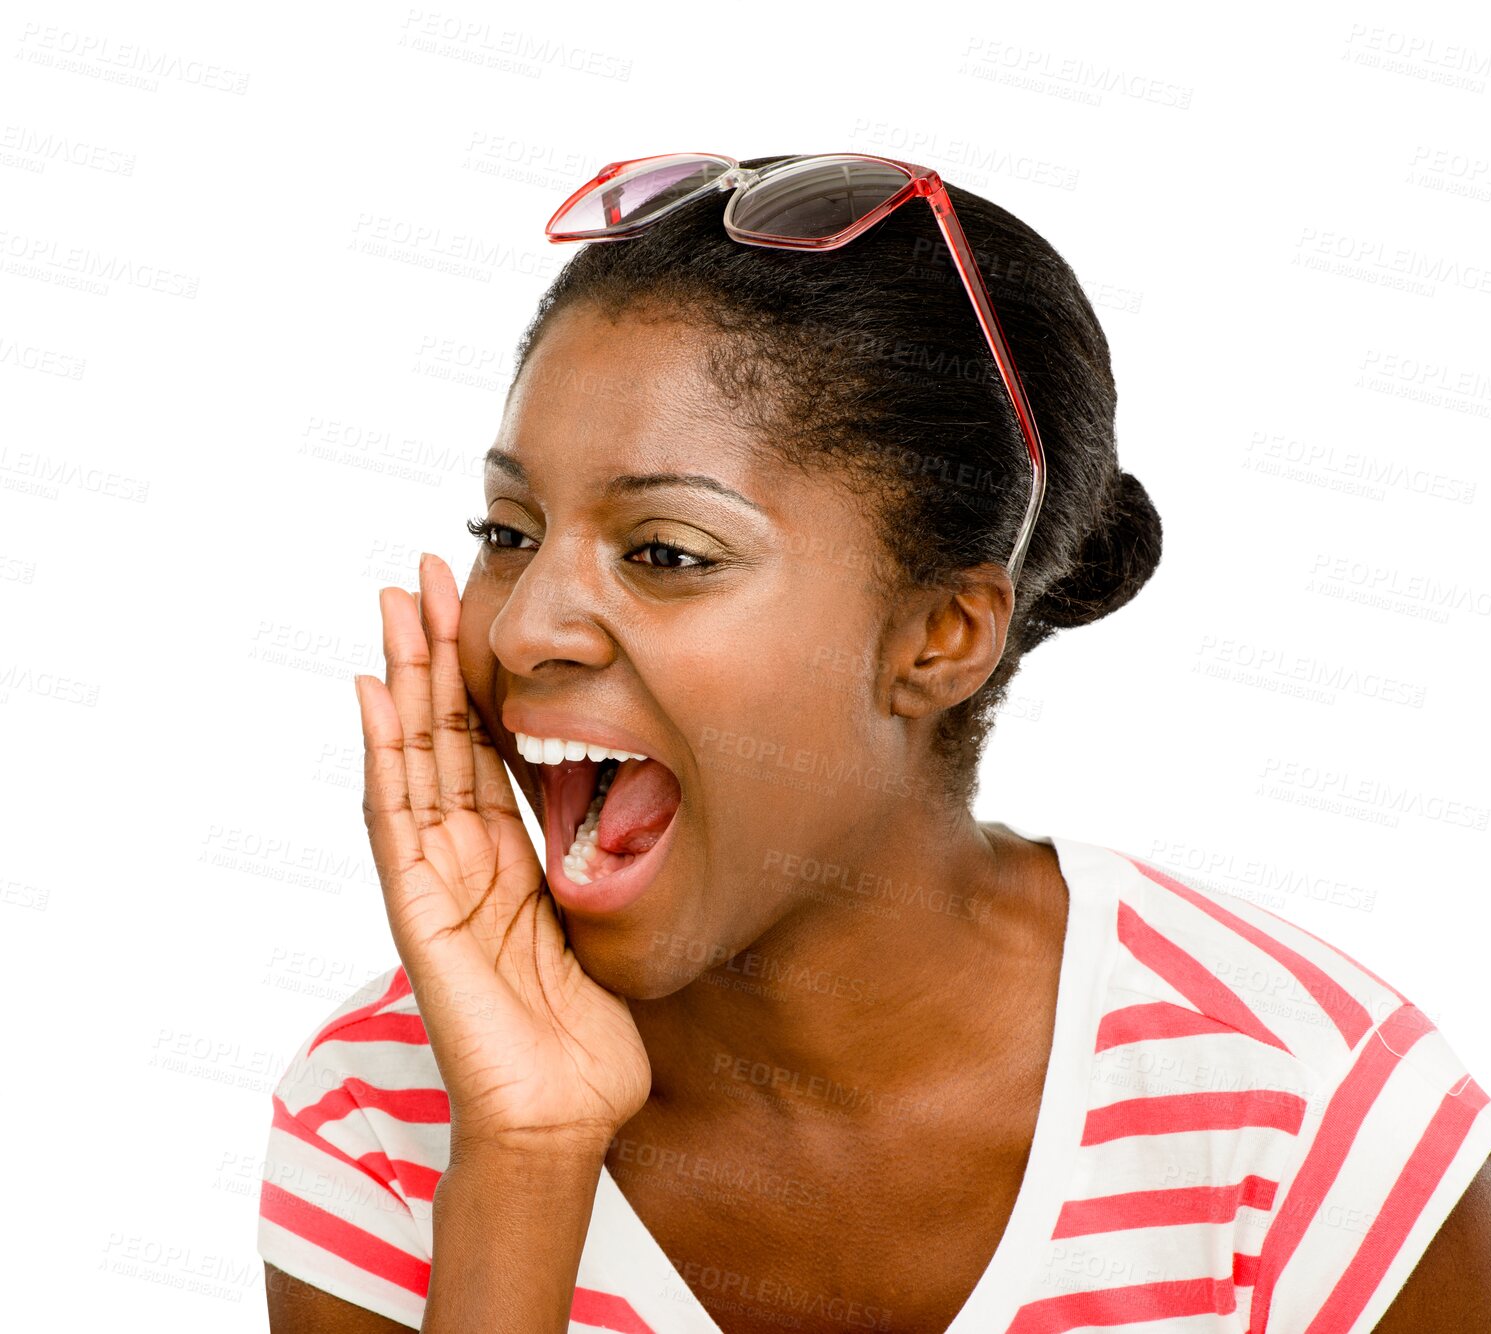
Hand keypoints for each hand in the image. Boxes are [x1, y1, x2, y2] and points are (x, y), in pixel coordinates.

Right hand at [353, 553, 650, 1156]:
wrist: (563, 1115)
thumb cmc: (587, 1034)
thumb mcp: (606, 923)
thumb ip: (601, 862)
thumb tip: (645, 802)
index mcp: (512, 855)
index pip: (484, 745)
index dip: (476, 676)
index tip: (473, 604)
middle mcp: (466, 855)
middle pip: (441, 733)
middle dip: (433, 652)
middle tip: (424, 570)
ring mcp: (435, 878)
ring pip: (413, 757)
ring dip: (404, 677)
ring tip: (395, 602)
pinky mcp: (420, 909)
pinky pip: (396, 818)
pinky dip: (385, 754)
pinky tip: (375, 692)